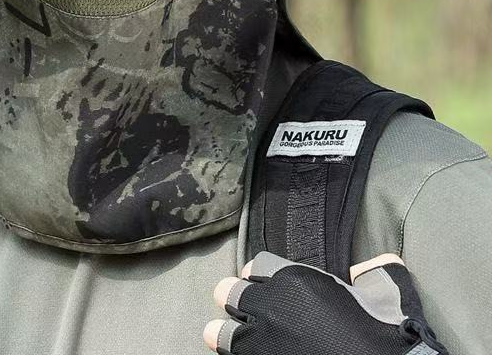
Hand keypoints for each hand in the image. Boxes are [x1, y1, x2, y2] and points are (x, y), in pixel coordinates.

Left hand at [203, 251, 447, 354]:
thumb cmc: (386, 333)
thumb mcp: (388, 294)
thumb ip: (375, 274)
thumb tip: (379, 262)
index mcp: (295, 280)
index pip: (257, 265)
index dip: (256, 273)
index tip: (257, 281)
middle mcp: (271, 307)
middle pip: (229, 292)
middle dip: (231, 298)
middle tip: (237, 306)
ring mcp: (262, 343)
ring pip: (221, 332)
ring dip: (221, 333)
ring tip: (218, 334)